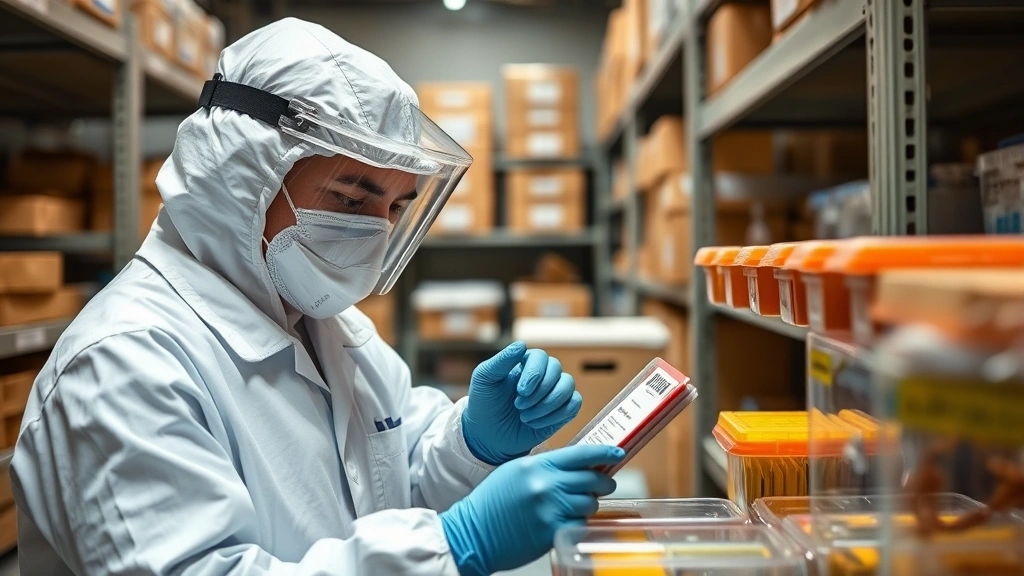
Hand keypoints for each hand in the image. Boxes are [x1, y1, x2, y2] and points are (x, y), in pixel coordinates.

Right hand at [440, 444, 622, 575]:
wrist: (473, 532)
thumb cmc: (492, 502)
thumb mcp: (516, 471)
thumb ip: (545, 466)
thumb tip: (577, 466)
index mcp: (537, 464)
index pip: (581, 454)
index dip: (604, 453)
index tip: (618, 453)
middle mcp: (546, 484)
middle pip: (592, 479)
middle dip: (603, 483)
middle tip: (603, 486)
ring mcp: (550, 509)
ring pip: (590, 503)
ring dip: (588, 505)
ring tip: (575, 507)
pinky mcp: (552, 531)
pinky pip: (580, 524)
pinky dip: (578, 522)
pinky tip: (566, 521)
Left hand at [462, 341, 582, 464]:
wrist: (488, 435)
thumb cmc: (485, 403)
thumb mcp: (485, 379)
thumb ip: (501, 361)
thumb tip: (521, 344)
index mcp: (525, 363)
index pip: (541, 357)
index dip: (534, 373)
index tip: (520, 391)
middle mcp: (543, 374)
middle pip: (556, 370)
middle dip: (539, 392)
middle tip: (518, 406)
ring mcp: (555, 392)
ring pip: (567, 387)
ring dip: (547, 405)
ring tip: (525, 417)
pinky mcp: (563, 411)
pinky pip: (574, 405)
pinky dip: (556, 415)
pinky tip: (535, 423)